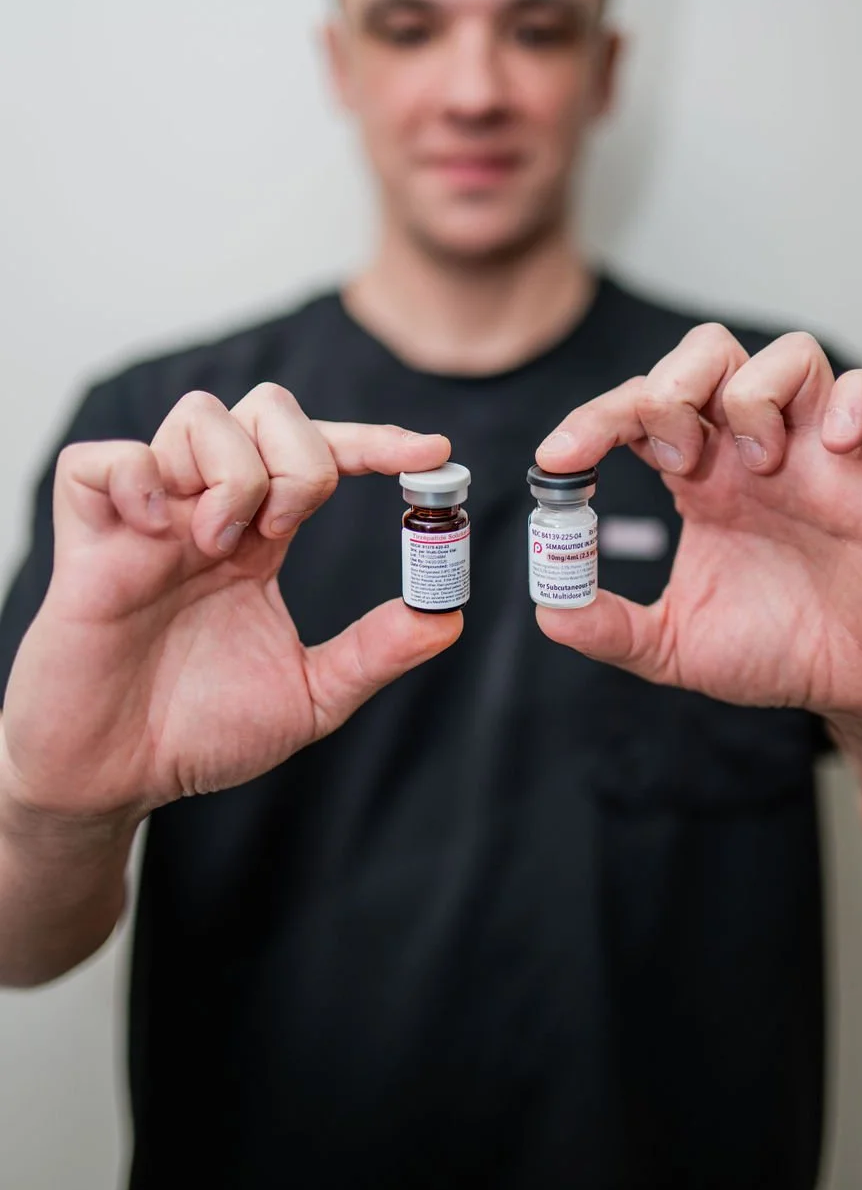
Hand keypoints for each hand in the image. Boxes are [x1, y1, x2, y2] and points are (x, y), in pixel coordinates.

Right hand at [0, 384, 460, 820]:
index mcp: (261, 540)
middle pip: (267, 408)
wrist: (115, 780)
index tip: (434, 452)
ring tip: (214, 546)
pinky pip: (100, 460)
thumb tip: (446, 618)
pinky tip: (153, 533)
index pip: (325, 455)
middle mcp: (208, 512)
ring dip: (231, 473)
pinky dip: (136, 479)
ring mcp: (148, 518)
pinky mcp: (87, 538)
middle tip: (285, 530)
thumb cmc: (198, 735)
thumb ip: (374, 653)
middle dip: (299, 455)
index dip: (379, 443)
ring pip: (198, 415)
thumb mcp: (309, 696)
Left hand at [534, 325, 861, 727]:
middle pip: (706, 352)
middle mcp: (756, 447)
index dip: (594, 418)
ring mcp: (821, 449)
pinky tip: (834, 450)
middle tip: (675, 463)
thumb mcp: (675, 647)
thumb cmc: (777, 651)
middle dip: (671, 387)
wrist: (861, 686)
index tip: (557, 459)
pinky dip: (855, 402)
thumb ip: (611, 628)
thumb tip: (550, 611)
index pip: (640, 406)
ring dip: (756, 394)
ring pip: (790, 354)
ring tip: (760, 464)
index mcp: (702, 475)